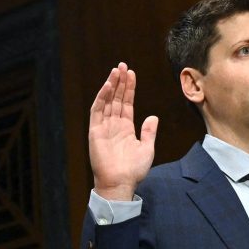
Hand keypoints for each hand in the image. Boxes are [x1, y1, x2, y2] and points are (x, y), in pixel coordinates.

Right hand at [89, 63, 157, 200]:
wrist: (121, 182)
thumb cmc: (134, 169)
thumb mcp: (147, 148)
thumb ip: (149, 132)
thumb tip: (153, 117)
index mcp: (125, 128)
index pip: (126, 103)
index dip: (129, 88)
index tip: (131, 74)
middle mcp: (114, 125)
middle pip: (116, 98)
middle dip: (120, 82)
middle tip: (122, 65)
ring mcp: (104, 127)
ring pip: (107, 101)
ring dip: (111, 85)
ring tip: (116, 70)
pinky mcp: (95, 131)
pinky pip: (97, 111)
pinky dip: (101, 98)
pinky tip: (108, 86)